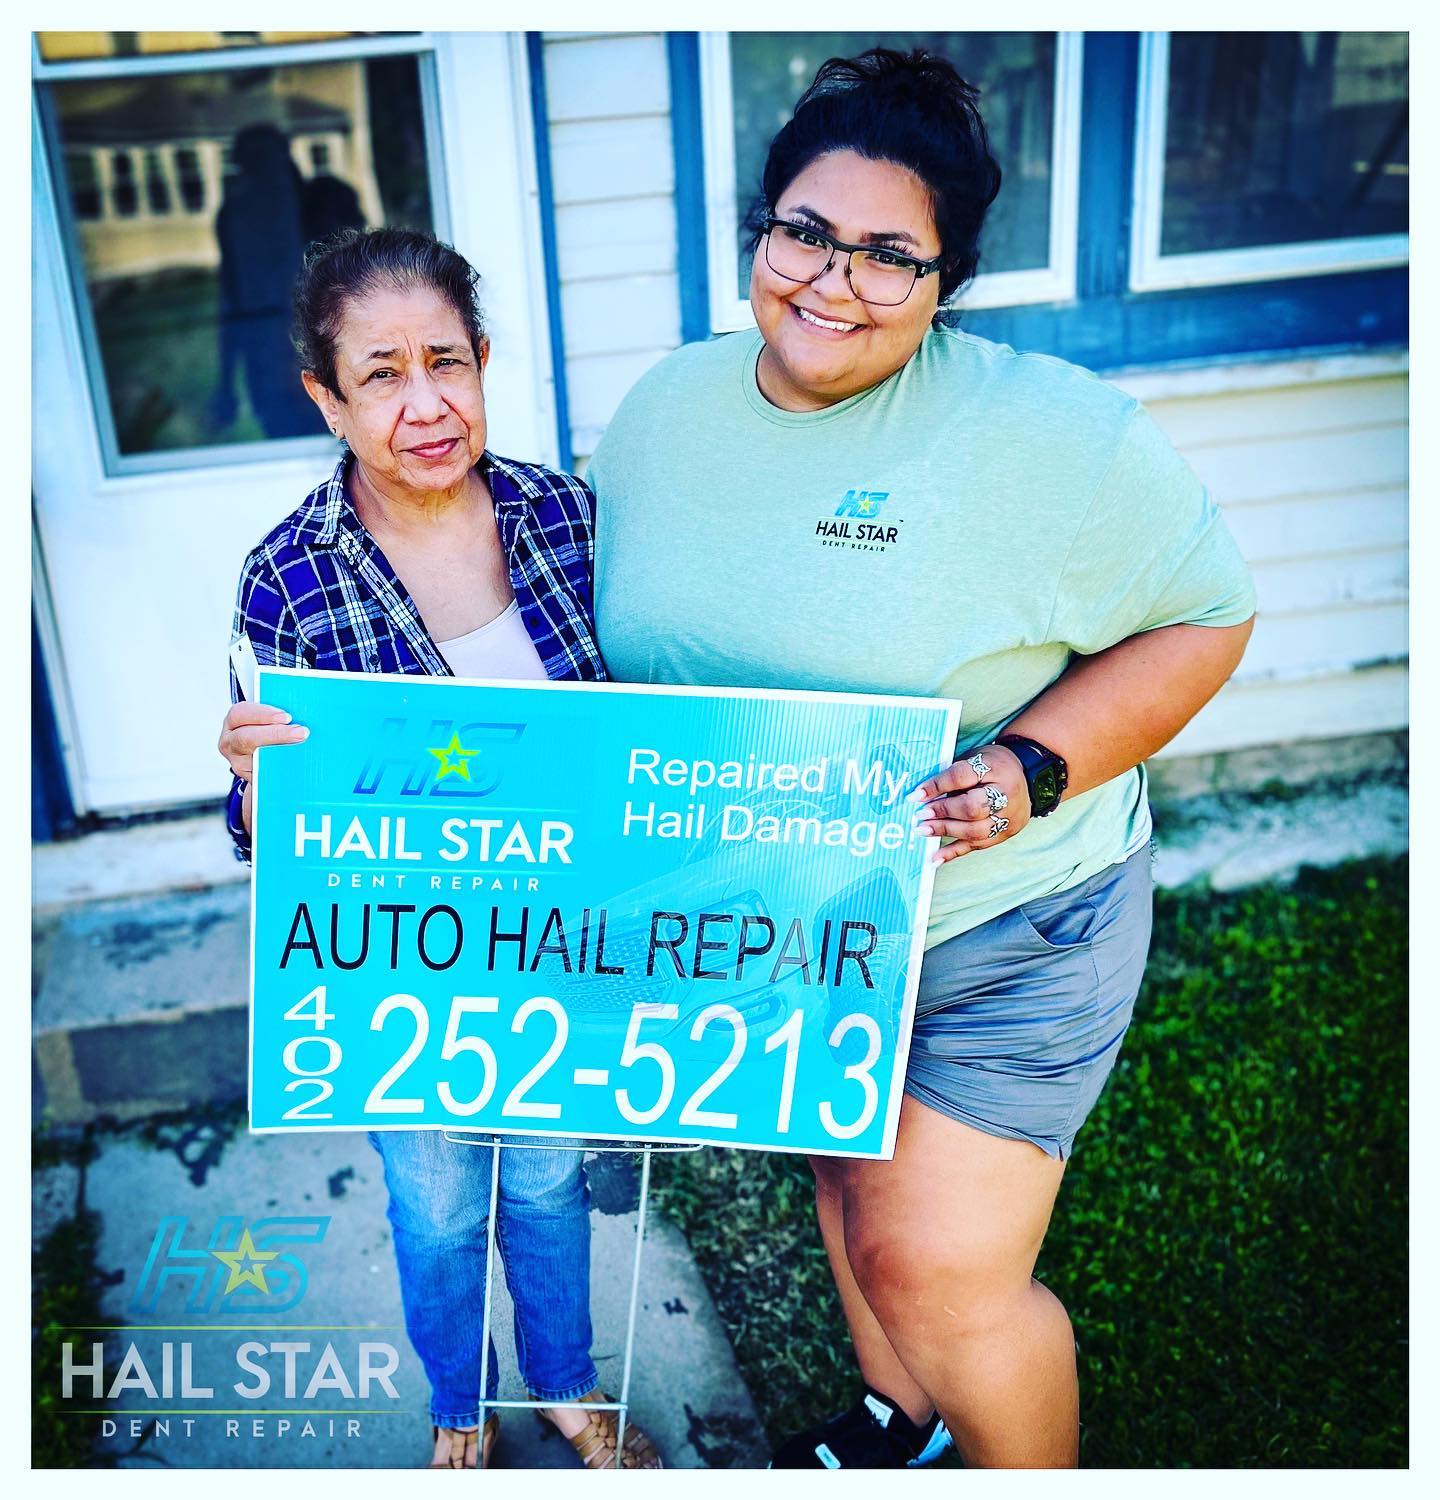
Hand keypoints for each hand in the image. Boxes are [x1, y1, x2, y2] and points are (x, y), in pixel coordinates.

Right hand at [219, 703, 308, 834]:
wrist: (268, 757)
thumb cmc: (271, 729)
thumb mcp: (270, 717)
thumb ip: (279, 713)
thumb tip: (305, 706)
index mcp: (234, 722)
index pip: (240, 714)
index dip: (263, 714)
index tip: (287, 716)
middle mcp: (230, 743)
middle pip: (246, 738)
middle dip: (275, 734)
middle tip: (301, 733)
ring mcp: (238, 762)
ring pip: (254, 759)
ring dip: (280, 753)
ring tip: (302, 748)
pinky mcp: (250, 778)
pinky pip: (265, 774)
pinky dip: (282, 769)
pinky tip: (297, 765)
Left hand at [910, 743, 1029, 863]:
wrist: (1026, 779)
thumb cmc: (992, 766)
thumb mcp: (974, 758)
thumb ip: (952, 774)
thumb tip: (921, 794)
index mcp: (996, 768)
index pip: (962, 776)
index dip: (937, 786)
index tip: (916, 795)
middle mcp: (1006, 794)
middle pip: (973, 808)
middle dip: (943, 812)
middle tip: (920, 814)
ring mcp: (1008, 818)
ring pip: (975, 831)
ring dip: (945, 831)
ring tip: (922, 830)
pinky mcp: (1005, 834)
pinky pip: (977, 846)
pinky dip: (954, 852)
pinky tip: (935, 857)